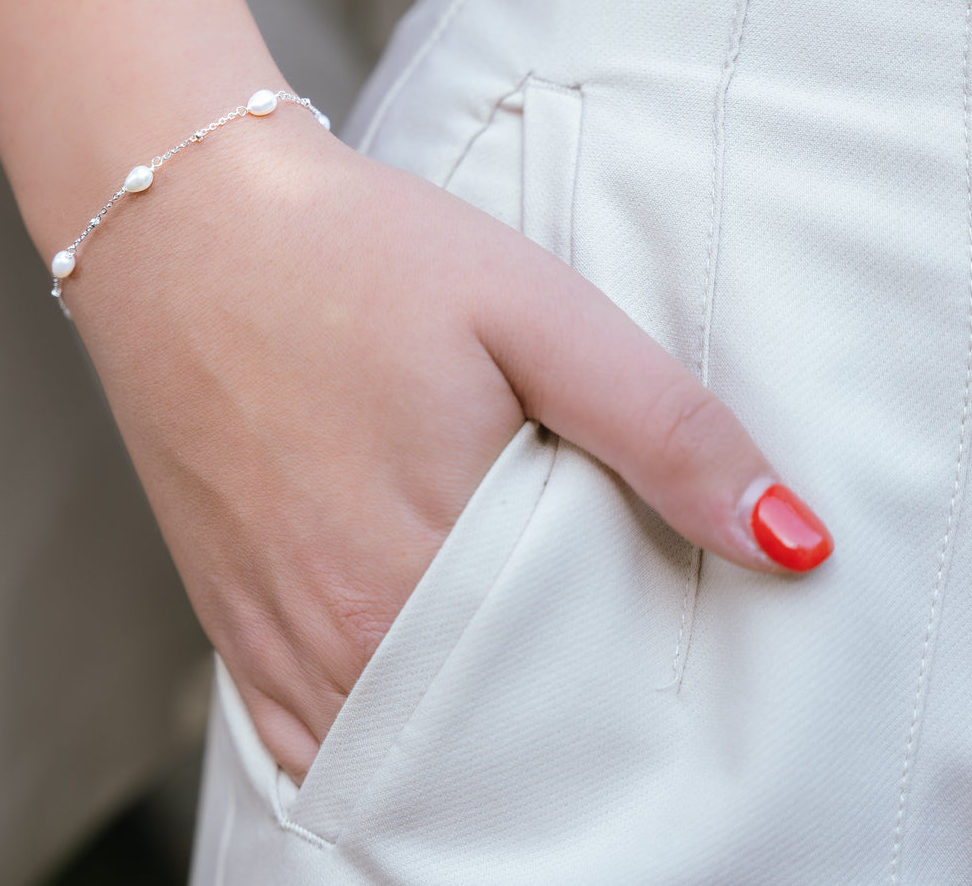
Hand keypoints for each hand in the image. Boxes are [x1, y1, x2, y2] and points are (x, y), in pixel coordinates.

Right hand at [63, 103, 832, 782]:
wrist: (182, 221)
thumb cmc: (354, 254)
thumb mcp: (530, 310)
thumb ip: (660, 428)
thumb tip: (788, 540)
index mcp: (422, 567)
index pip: (561, 697)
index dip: (621, 683)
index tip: (647, 641)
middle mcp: (336, 626)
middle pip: (476, 737)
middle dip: (542, 719)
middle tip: (586, 657)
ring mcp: (268, 628)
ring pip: (390, 750)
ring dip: (457, 735)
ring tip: (506, 678)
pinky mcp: (222, 612)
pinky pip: (300, 736)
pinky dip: (361, 738)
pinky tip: (403, 699)